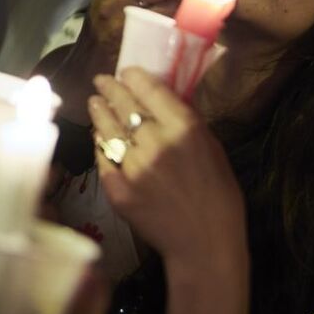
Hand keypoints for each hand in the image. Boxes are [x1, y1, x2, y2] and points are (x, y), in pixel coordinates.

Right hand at [73, 0, 187, 70]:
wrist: (92, 56)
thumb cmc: (107, 19)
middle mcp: (112, 3)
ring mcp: (123, 25)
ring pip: (169, 7)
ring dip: (184, 6)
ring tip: (185, 8)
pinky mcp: (136, 43)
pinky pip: (168, 29)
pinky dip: (180, 24)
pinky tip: (182, 24)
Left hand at [88, 68, 247, 270]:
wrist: (205, 242)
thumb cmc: (219, 194)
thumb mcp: (212, 149)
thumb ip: (186, 124)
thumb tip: (162, 102)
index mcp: (184, 128)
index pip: (150, 90)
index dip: (133, 77)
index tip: (126, 72)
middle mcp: (155, 142)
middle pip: (124, 105)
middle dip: (111, 89)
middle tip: (103, 80)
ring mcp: (132, 167)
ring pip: (108, 129)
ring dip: (99, 112)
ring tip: (94, 101)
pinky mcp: (117, 190)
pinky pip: (103, 159)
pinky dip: (100, 144)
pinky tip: (99, 135)